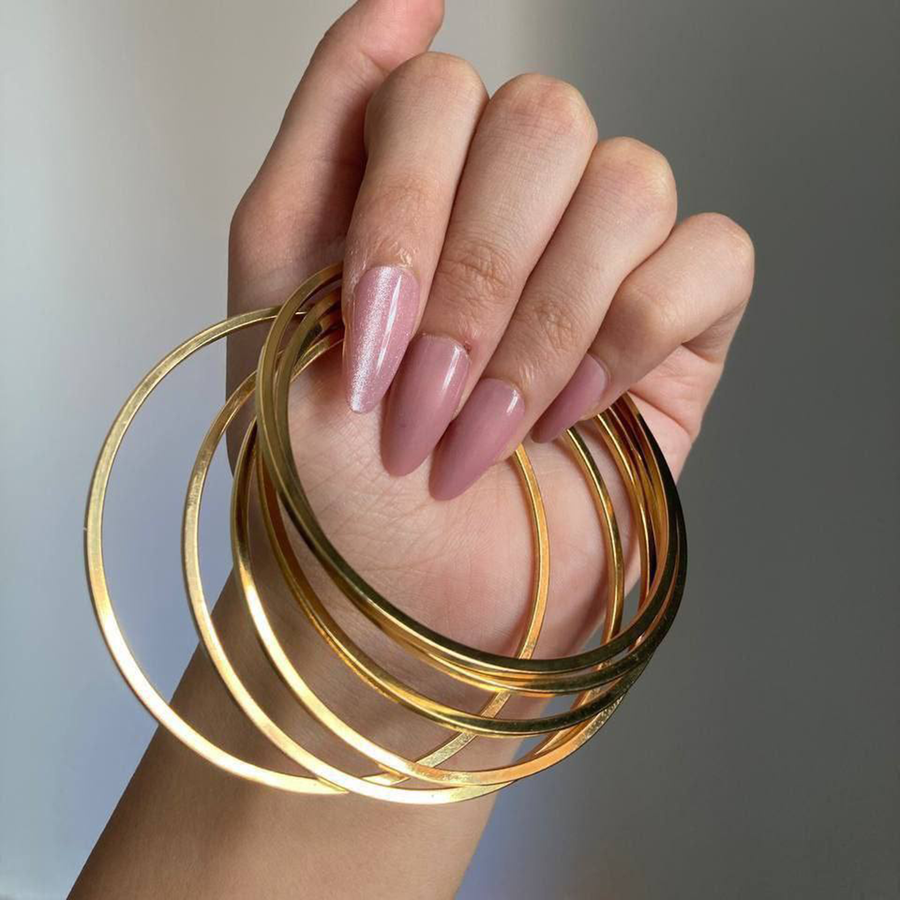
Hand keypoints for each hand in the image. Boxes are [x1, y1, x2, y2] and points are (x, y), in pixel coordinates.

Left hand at [227, 0, 753, 668]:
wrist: (401, 603)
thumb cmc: (328, 474)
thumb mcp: (278, 291)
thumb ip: (326, 131)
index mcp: (418, 187)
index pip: (440, 92)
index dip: (405, 209)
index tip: (372, 329)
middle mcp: (515, 207)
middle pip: (545, 122)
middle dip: (476, 283)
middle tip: (425, 401)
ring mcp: (603, 263)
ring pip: (629, 184)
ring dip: (545, 328)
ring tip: (492, 429)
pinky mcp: (677, 329)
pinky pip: (711, 256)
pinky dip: (633, 338)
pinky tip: (578, 411)